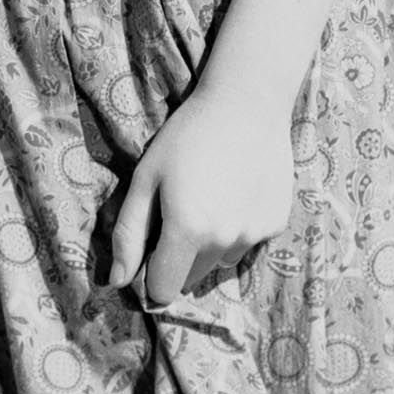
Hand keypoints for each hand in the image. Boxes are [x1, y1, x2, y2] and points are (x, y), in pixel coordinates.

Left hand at [108, 85, 294, 308]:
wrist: (248, 103)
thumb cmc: (187, 136)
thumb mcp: (146, 179)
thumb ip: (129, 234)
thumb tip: (118, 282)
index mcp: (186, 231)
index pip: (163, 290)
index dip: (151, 276)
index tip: (151, 252)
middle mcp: (224, 240)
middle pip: (191, 279)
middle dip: (179, 259)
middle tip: (179, 214)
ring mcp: (254, 234)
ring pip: (220, 262)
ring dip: (210, 245)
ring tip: (210, 199)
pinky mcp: (275, 224)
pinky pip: (247, 243)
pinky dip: (238, 229)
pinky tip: (235, 193)